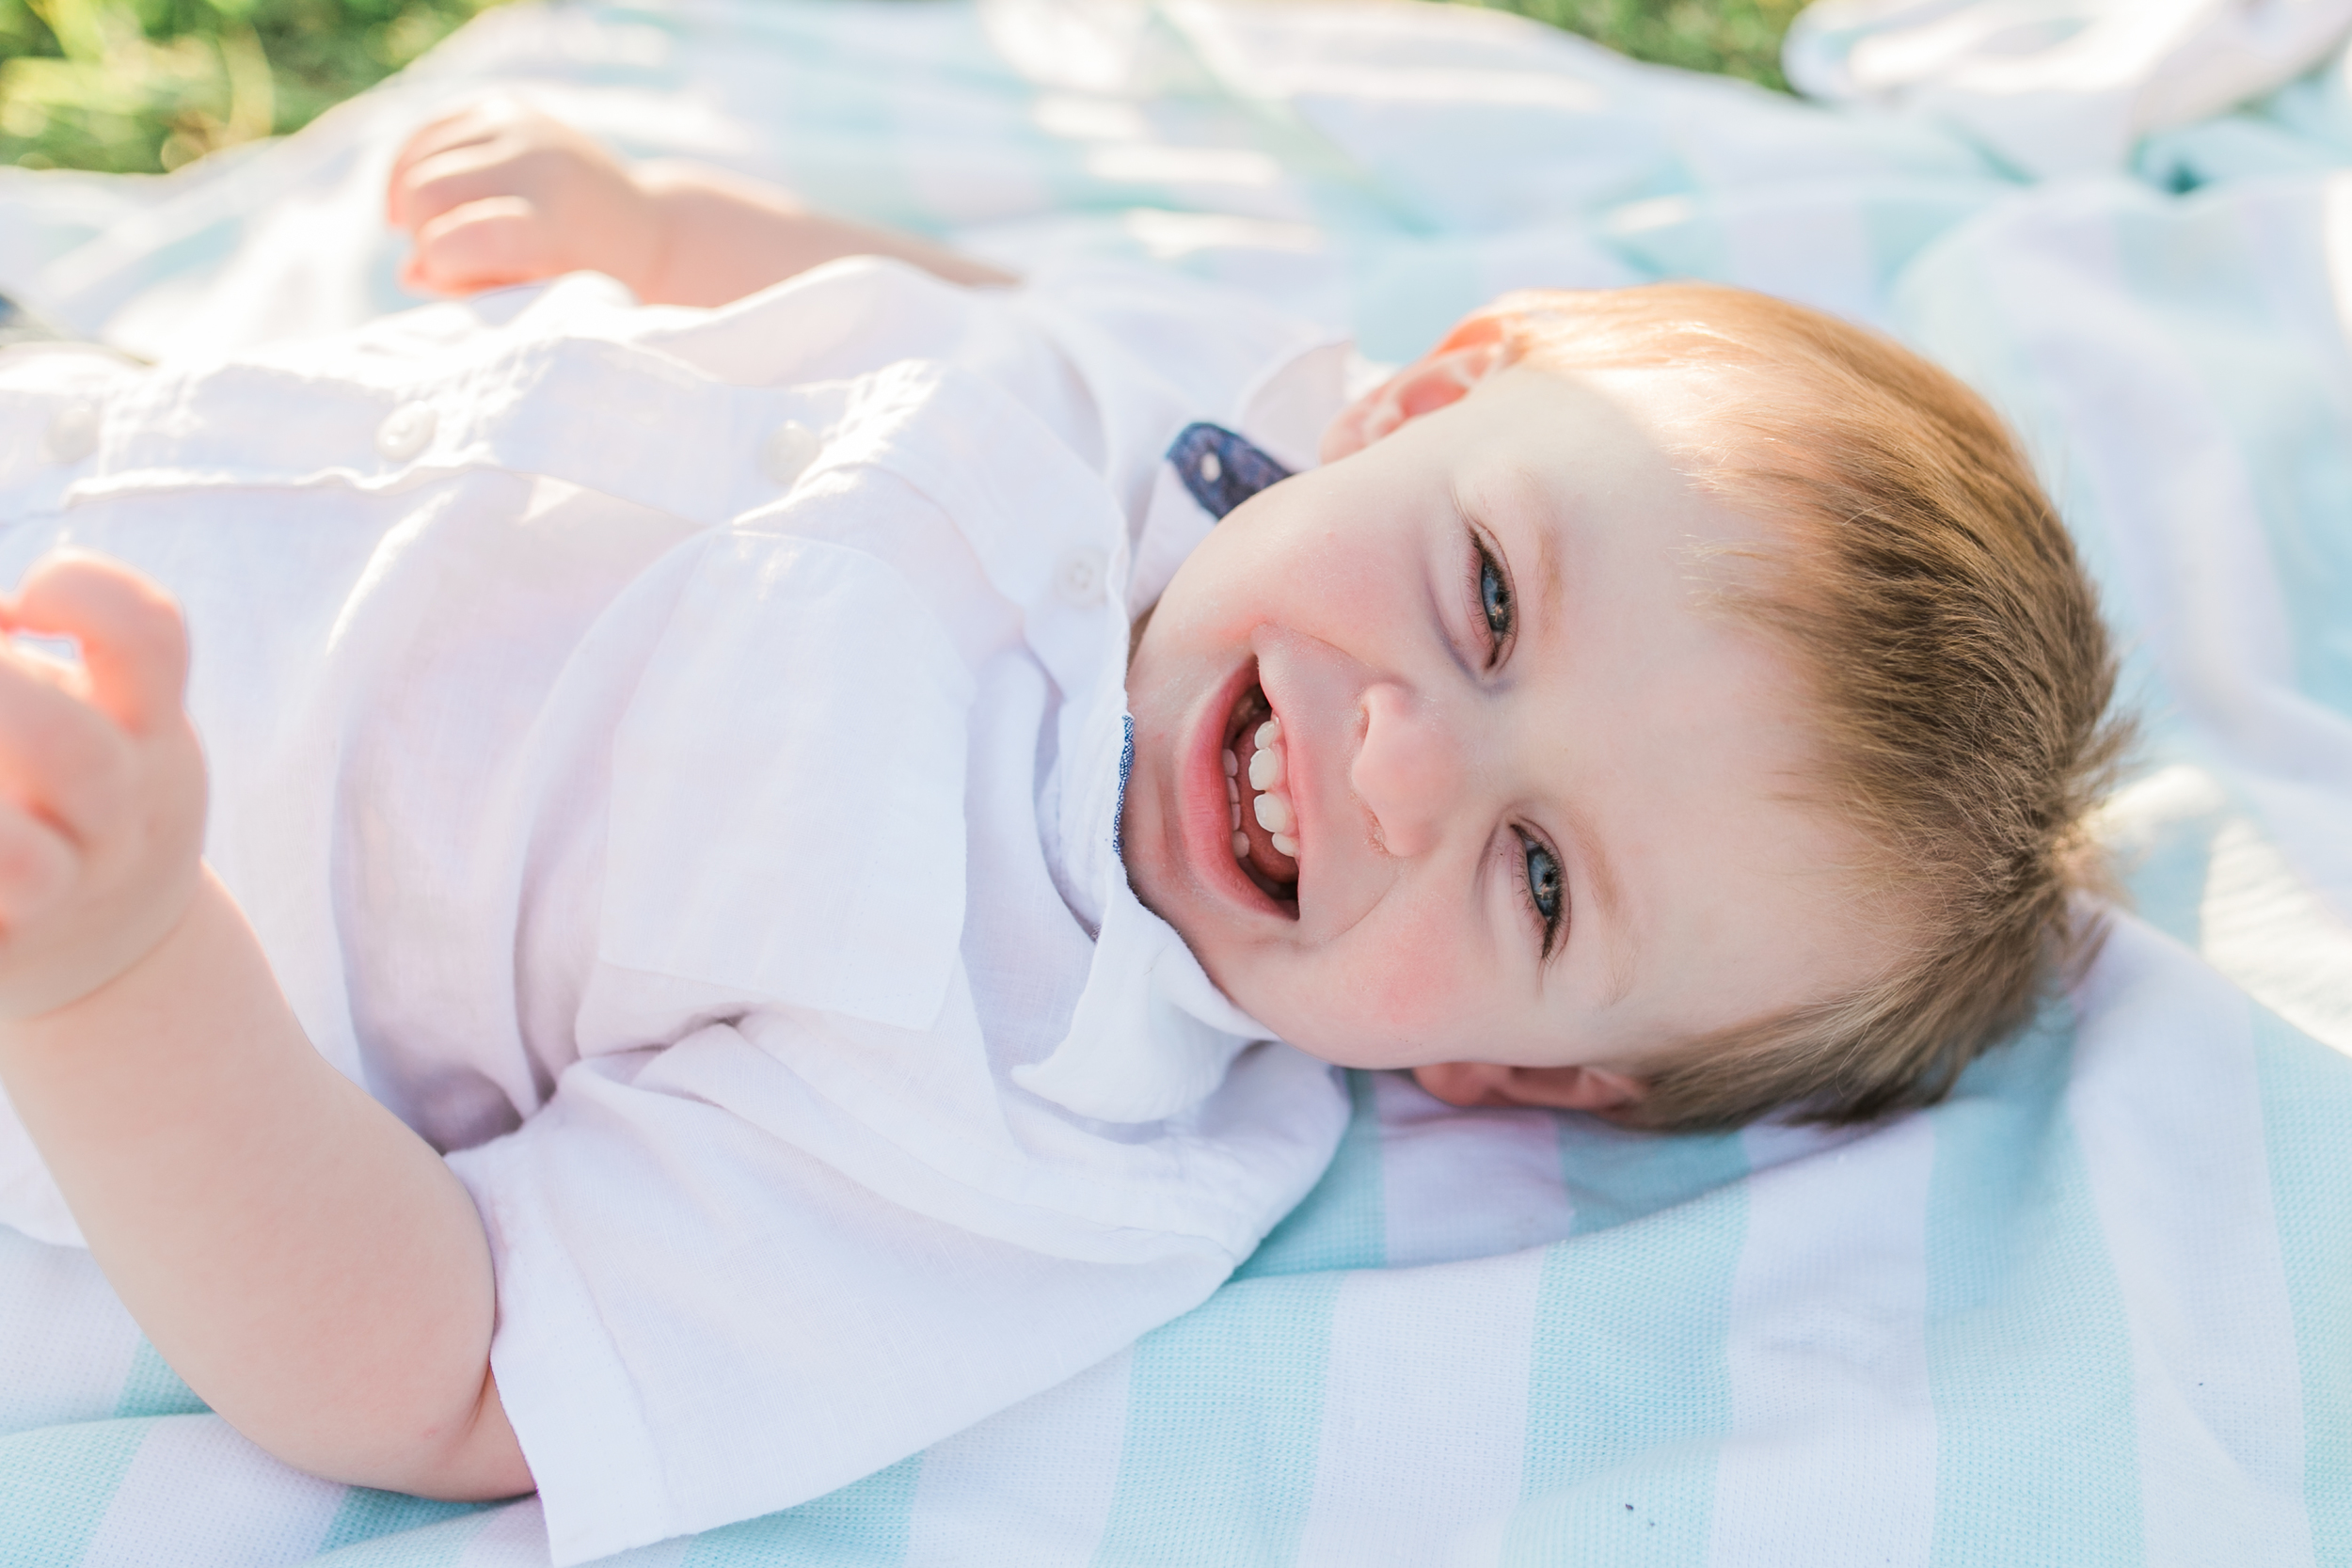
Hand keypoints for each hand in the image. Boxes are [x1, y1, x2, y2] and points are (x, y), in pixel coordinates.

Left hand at [0, 552, 205, 1022]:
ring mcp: (62, 893)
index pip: (150, 638)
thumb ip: (31, 660)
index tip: (25, 606)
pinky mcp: (6, 949)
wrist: (119, 947)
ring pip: (25, 866)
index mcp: (145, 737)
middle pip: (76, 755)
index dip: (83, 594)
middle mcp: (116, 817)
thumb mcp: (102, 715)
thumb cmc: (76, 791)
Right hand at [387, 98, 664, 298]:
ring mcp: (520, 126)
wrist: (641, 226)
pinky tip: (421, 204)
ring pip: (416, 164)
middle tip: (447, 261)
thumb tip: (411, 271)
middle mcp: (538, 161)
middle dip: (421, 235)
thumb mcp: (540, 301)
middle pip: (425, 192)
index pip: (468, 236)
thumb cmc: (586, 280)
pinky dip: (410, 173)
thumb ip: (476, 292)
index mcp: (556, 222)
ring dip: (414, 208)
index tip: (451, 279)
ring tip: (444, 234)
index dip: (441, 264)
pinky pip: (423, 137)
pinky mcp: (503, 108)